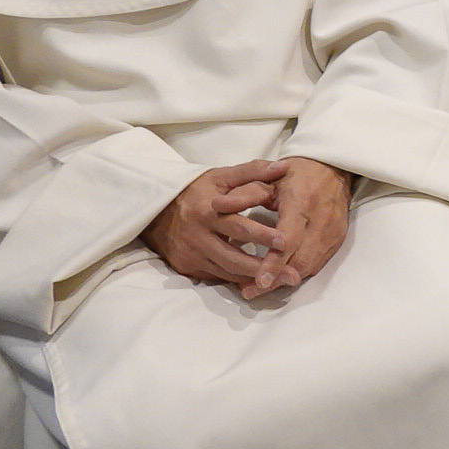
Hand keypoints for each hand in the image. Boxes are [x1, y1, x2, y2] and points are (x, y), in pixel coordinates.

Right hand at [145, 161, 288, 289]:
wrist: (157, 210)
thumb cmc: (197, 191)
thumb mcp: (221, 176)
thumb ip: (253, 171)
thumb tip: (283, 167)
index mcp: (207, 212)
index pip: (239, 226)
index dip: (262, 236)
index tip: (286, 241)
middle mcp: (197, 237)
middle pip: (234, 258)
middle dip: (263, 266)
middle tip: (292, 274)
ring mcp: (191, 255)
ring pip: (227, 272)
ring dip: (255, 278)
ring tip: (283, 281)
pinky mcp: (187, 267)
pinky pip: (217, 277)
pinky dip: (239, 281)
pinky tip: (260, 282)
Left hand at [251, 156, 350, 296]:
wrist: (332, 168)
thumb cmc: (296, 172)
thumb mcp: (268, 177)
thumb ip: (243, 193)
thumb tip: (216, 206)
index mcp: (302, 201)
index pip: (289, 239)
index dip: (274, 262)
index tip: (259, 280)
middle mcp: (321, 219)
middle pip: (300, 259)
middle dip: (276, 278)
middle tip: (251, 291)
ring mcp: (333, 231)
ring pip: (310, 265)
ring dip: (285, 279)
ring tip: (260, 288)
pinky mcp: (338, 238)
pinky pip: (318, 262)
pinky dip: (298, 272)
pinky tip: (280, 277)